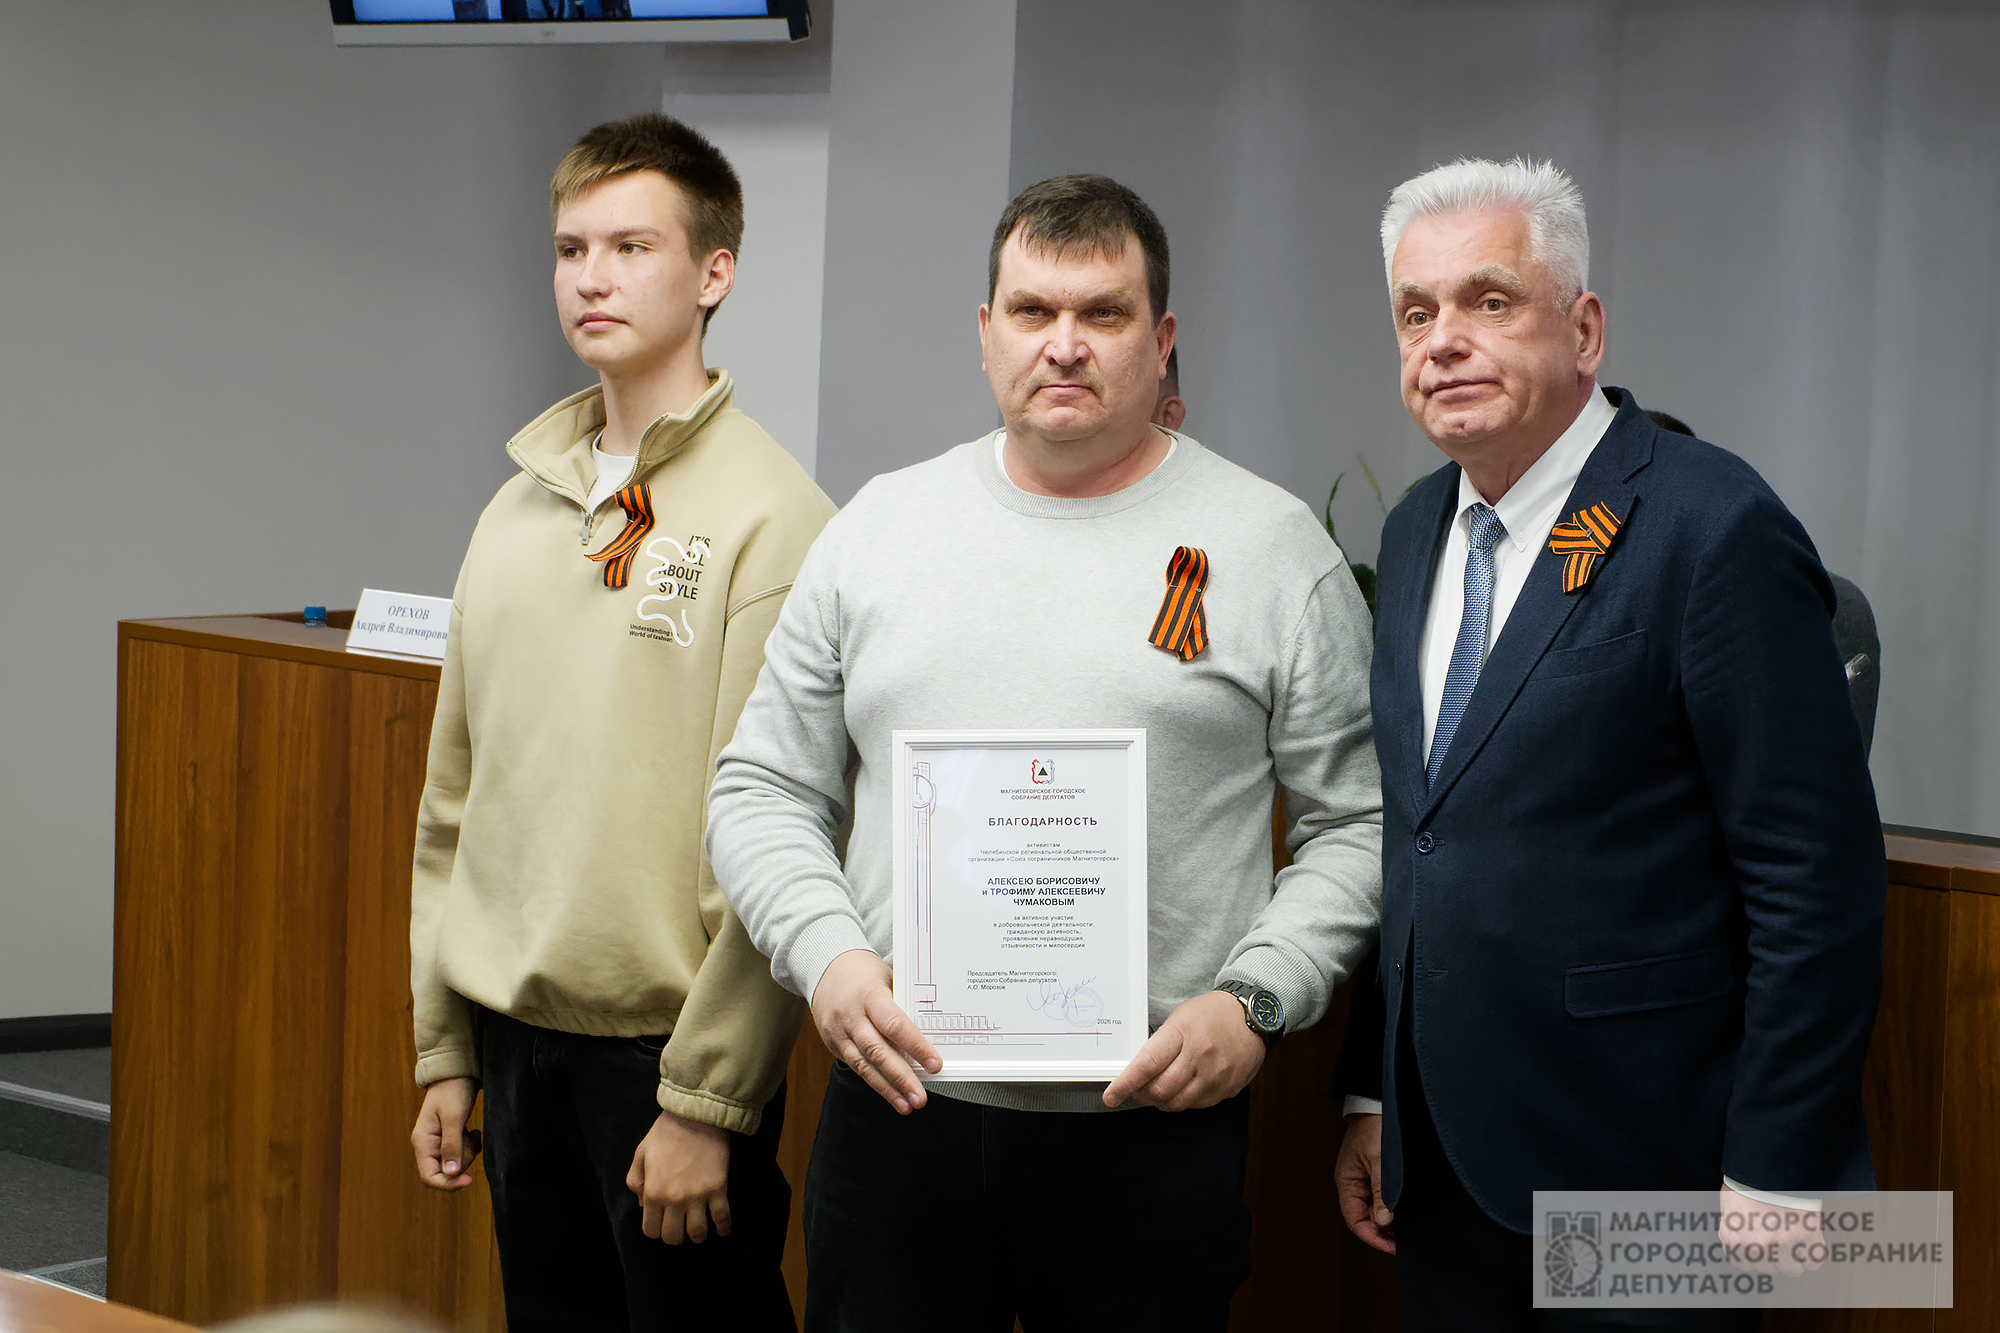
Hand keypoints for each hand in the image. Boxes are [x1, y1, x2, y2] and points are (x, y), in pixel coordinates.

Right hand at [411, 1076, 480, 1190]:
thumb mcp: (454, 1117)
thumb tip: (451, 1173)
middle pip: (445, 1172)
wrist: (457, 1073)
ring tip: (473, 1133)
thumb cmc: (453, 1091)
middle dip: (463, 1161)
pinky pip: (460, 1153)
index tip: (470, 1180)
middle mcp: (426, 1145)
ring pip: (455, 1163)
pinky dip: (470, 1146)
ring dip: (468, 1152)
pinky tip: (474, 1132)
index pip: (429, 1177)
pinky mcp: (447, 1138)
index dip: (449, 1184)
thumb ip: (452, 1146)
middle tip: (471, 1140)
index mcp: (422, 1142)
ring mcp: (436, 1142)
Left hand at [626, 1110, 731, 1243]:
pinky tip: (721, 1228)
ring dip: (698, 1235)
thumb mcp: (641, 1153)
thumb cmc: (667, 1132)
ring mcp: (698, 1195)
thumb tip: (642, 1205)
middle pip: (674, 1237)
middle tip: (680, 1227)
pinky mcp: (718, 1188)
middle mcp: (674, 1199)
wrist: (696, 1115)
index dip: (656, 1231)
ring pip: (698, 1233)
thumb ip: (635, 1181)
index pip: (651, 1231)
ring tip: (699, 1228)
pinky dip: (723, 1228)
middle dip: (676, 1236)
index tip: (662, 1224)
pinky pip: (722, 1218)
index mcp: (653, 1192)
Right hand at [811, 949, 940, 1113]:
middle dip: (901, 1078)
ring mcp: (837, 1030)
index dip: (915, 1046)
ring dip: (887, 1089)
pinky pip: (855, 1065)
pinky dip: (874, 1082)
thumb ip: (902, 1004)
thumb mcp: (887, 978)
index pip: (894, 1024)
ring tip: (907, 1106)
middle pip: (878, 1051)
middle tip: (920, 1098)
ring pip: (864, 1065)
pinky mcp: (831, 1042)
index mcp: (868, 994)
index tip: (934, 1064)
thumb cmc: (864, 972)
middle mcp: (850, 1015)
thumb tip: (930, 1034)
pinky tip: (890, 1094)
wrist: (825, 967)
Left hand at [1102, 990, 1265, 1110]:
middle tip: (1137, 1089)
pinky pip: (1196, 1105)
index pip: (1147, 1064)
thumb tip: (1137, 1070)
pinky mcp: (1227, 1088)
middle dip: (1142, 1094)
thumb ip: (1160, 1044)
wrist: (1251, 1016)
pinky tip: (1183, 1088)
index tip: (1111, 1096)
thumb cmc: (1210, 1014)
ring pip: (1177, 1103)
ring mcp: (1216, 1075)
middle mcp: (1200, 1056)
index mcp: (1182, 1033)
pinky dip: (1183, 1101)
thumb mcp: (1179, 1019)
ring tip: (1158, 1089)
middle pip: (1160, 1090)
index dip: (1125, 1084)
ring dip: (1161, 1101)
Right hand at [1335, 1113, 1394, 1252]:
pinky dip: (1391, 1209)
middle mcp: (1353, 1184)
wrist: (1378, 1104)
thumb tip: (1383, 1221)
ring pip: (1374, 1210)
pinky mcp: (1375, 1175)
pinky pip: (1381, 1198)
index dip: (1371, 1236)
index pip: (1354, 1219)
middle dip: (1382, 1232)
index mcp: (1346, 1181)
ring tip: (1407, 1231)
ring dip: (1387, 1222)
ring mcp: (1364, 1180)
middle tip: (1404, 1242)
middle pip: (1364, 1218)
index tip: (1391, 1247)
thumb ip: (1382, 1191)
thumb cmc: (1375, 1127)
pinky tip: (1404, 1213)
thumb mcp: (1381, 1160)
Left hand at [1718, 1184, 1822, 1277]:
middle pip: (1769, 1268)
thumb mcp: (1730, 1208)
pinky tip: (1809, 1241)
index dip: (1752, 1256)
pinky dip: (1813, 1254)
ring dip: (1794, 1257)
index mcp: (1734, 1238)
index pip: (1744, 1264)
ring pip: (1792, 1269)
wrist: (1768, 1164)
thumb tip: (1737, 1244)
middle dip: (1773, 1255)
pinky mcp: (1807, 1237)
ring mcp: (1783, 1243)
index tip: (1759, 1247)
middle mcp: (1757, 1245)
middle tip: (1777, 1236)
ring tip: (1793, 1239)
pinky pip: (1814, 1261)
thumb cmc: (1747, 1182)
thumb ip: (1733, 1231)